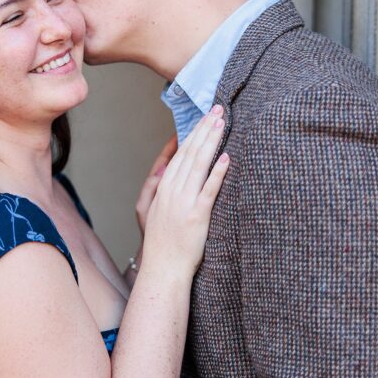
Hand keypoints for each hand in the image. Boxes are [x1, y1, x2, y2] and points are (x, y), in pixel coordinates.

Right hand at [142, 106, 228, 276]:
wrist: (163, 269)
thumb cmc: (161, 243)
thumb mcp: (151, 211)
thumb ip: (159, 188)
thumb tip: (167, 166)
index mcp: (163, 188)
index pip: (180, 154)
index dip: (193, 133)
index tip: (203, 118)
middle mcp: (172, 191)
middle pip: (190, 153)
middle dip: (204, 129)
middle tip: (217, 109)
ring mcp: (184, 202)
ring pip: (199, 165)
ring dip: (211, 141)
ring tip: (222, 123)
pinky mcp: (197, 216)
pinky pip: (209, 190)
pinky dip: (217, 172)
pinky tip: (226, 157)